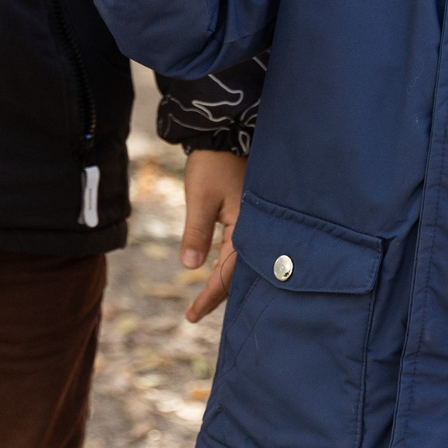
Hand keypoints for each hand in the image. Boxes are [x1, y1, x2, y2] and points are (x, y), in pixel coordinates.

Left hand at [180, 149, 245, 323]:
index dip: (210, 297)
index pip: (228, 274)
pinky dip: (229, 260)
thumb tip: (190, 267)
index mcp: (247, 228)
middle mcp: (256, 228)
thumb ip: (197, 233)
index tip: (191, 316)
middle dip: (218, 294)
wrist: (226, 131)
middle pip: (239, 272)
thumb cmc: (213, 163)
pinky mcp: (250, 212)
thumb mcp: (200, 199)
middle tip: (195, 313)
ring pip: (241, 259)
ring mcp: (255, 220)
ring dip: (224, 278)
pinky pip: (242, 245)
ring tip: (207, 297)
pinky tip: (218, 265)